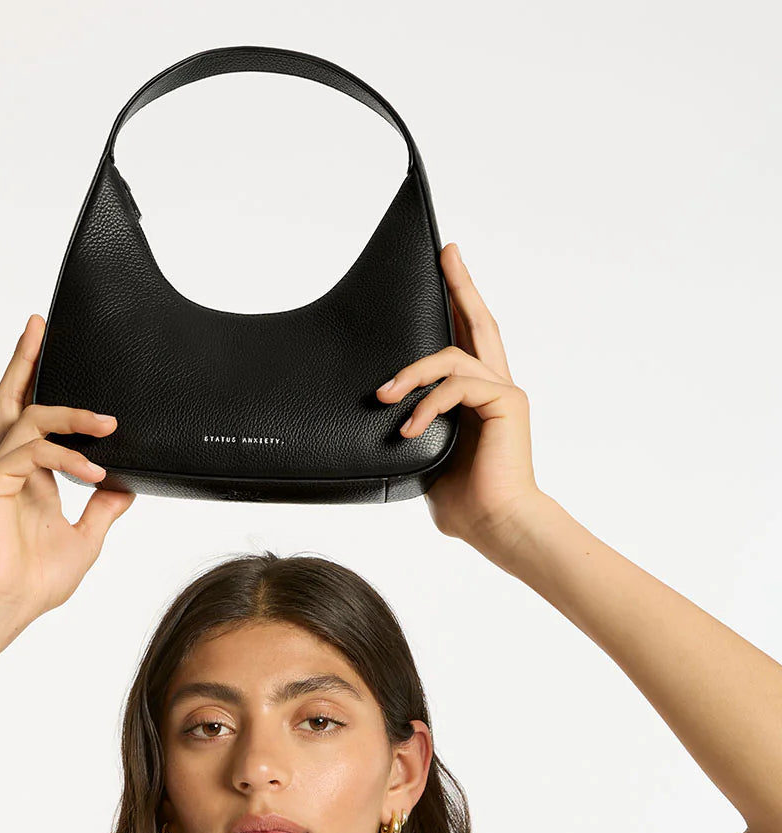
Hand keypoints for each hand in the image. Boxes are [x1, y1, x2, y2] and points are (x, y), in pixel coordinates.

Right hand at [0, 314, 135, 620]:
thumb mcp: (88, 537)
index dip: (40, 383)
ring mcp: (0, 472)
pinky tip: (93, 472)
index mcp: (32, 475)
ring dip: (70, 415)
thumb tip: (128, 486)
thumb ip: (105, 507)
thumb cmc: (37, 580)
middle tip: (40, 325)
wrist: (8, 607)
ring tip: (108, 425)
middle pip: (14, 398)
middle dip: (26, 359)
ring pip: (29, 419)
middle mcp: (12, 466)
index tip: (54, 352)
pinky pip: (32, 453)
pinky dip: (66, 457)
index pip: (35, 417)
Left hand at [376, 243, 543, 546]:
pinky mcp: (507, 402)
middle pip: (478, 323)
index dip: (456, 304)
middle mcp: (494, 388)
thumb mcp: (423, 457)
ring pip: (453, 356)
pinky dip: (428, 403)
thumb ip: (413, 430)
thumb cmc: (464, 503)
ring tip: (384, 397)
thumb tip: (379, 421)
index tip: (445, 267)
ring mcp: (503, 393)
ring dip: (412, 372)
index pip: (464, 342)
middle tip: (446, 253)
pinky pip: (458, 384)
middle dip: (460, 286)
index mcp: (476, 399)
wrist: (495, 526)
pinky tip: (409, 428)